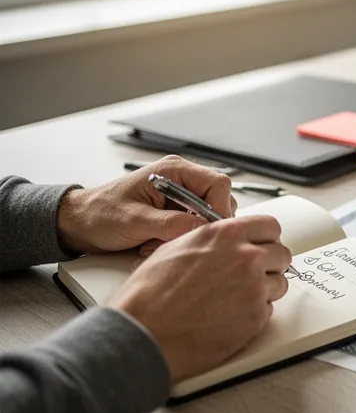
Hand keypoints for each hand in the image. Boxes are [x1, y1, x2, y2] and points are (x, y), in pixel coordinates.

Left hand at [57, 155, 236, 255]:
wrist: (78, 223)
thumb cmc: (99, 214)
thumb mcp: (135, 221)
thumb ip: (171, 224)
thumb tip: (202, 228)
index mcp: (173, 170)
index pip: (217, 183)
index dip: (220, 208)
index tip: (210, 230)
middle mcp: (181, 179)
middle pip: (218, 200)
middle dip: (203, 224)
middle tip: (180, 238)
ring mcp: (180, 195)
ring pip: (207, 216)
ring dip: (190, 233)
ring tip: (161, 241)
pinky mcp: (176, 210)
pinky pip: (194, 226)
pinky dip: (180, 238)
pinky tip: (157, 242)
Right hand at [109, 215, 291, 383]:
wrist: (144, 332)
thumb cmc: (148, 295)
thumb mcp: (176, 248)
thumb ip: (211, 241)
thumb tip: (226, 242)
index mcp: (225, 234)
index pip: (269, 226)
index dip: (267, 238)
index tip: (263, 246)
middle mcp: (245, 257)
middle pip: (282, 253)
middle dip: (270, 264)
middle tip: (254, 275)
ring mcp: (254, 287)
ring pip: (279, 283)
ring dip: (264, 290)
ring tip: (235, 299)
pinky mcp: (256, 317)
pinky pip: (269, 310)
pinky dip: (254, 314)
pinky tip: (229, 317)